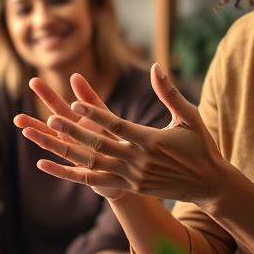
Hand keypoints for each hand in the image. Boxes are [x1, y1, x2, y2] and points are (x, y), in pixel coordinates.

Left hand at [19, 64, 230, 206]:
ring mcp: (132, 176)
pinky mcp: (129, 187)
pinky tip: (47, 164)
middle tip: (50, 118)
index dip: (96, 115)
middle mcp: (139, 161)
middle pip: (100, 145)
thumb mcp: (189, 116)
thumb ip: (169, 92)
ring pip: (92, 163)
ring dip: (67, 150)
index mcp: (152, 141)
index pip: (118, 126)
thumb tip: (156, 66)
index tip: (75, 102)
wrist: (209, 184)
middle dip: (73, 131)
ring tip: (45, 136)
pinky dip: (69, 173)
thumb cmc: (201, 146)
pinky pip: (93, 181)